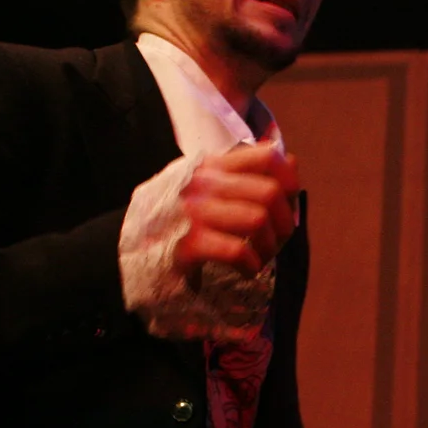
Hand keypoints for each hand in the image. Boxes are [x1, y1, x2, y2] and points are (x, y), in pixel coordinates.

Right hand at [174, 143, 299, 277]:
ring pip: (258, 219)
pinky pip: (237, 250)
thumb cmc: (182, 219)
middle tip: (276, 241)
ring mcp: (195, 212)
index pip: (268, 157)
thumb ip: (251, 174)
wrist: (135, 249)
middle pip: (270, 192)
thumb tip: (292, 162)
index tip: (287, 203)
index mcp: (214, 166)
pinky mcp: (189, 243)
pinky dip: (251, 264)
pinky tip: (246, 270)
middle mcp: (205, 183)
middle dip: (284, 223)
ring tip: (260, 257)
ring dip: (269, 246)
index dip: (289, 181)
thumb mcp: (213, 187)